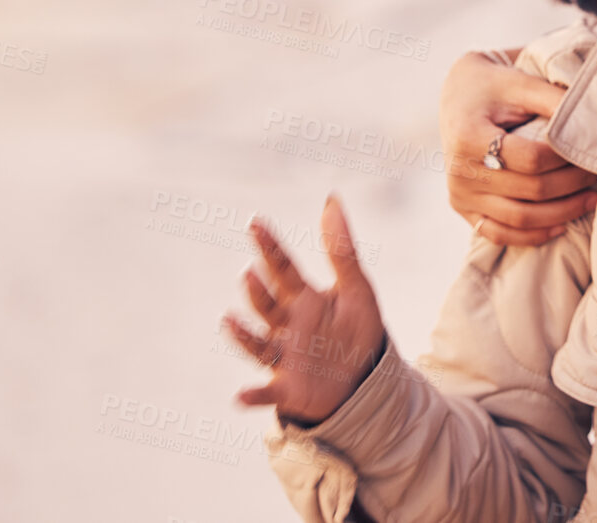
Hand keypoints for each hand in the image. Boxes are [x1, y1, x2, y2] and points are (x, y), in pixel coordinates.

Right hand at [224, 195, 386, 425]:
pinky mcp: (289, 389)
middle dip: (259, 291)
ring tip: (230, 321)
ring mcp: (285, 357)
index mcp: (304, 299)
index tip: (256, 223)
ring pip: (260, 344)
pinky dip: (253, 397)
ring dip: (244, 335)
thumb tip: (332, 198)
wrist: (366, 379)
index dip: (270, 246)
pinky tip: (241, 397)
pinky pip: (267, 394)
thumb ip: (342, 249)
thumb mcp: (357, 288)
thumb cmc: (357, 331)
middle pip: (269, 305)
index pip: (283, 269)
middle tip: (251, 273)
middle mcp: (288, 326)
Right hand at [440, 48, 596, 246]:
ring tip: (592, 200)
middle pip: (530, 191)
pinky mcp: (462, 208)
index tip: (592, 153)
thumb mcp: (522, 83)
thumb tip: (594, 122)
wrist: (459, 94)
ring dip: (562, 214)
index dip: (567, 160)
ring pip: (519, 218)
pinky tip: (561, 226)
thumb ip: (555, 100)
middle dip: (573, 185)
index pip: (531, 159)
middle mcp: (459, 171)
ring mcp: (459, 194)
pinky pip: (499, 233)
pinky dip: (533, 235)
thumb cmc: (496, 85)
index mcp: (468, 136)